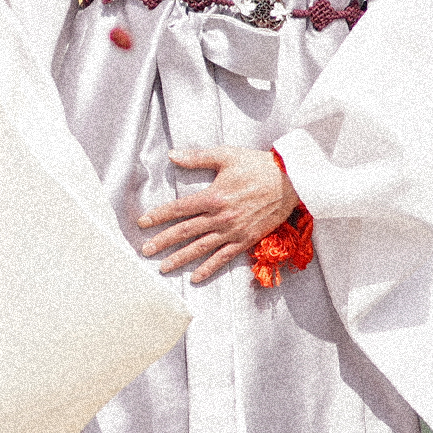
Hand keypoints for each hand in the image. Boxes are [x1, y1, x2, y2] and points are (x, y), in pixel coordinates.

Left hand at [137, 146, 298, 284]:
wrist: (290, 181)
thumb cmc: (257, 165)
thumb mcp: (226, 156)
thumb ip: (197, 157)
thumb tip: (172, 156)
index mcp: (213, 196)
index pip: (179, 209)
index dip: (159, 216)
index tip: (142, 223)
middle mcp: (220, 217)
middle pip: (185, 231)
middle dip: (163, 242)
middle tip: (145, 251)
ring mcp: (233, 231)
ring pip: (201, 248)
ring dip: (180, 259)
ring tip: (163, 267)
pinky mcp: (245, 240)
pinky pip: (223, 257)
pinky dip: (209, 268)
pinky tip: (195, 277)